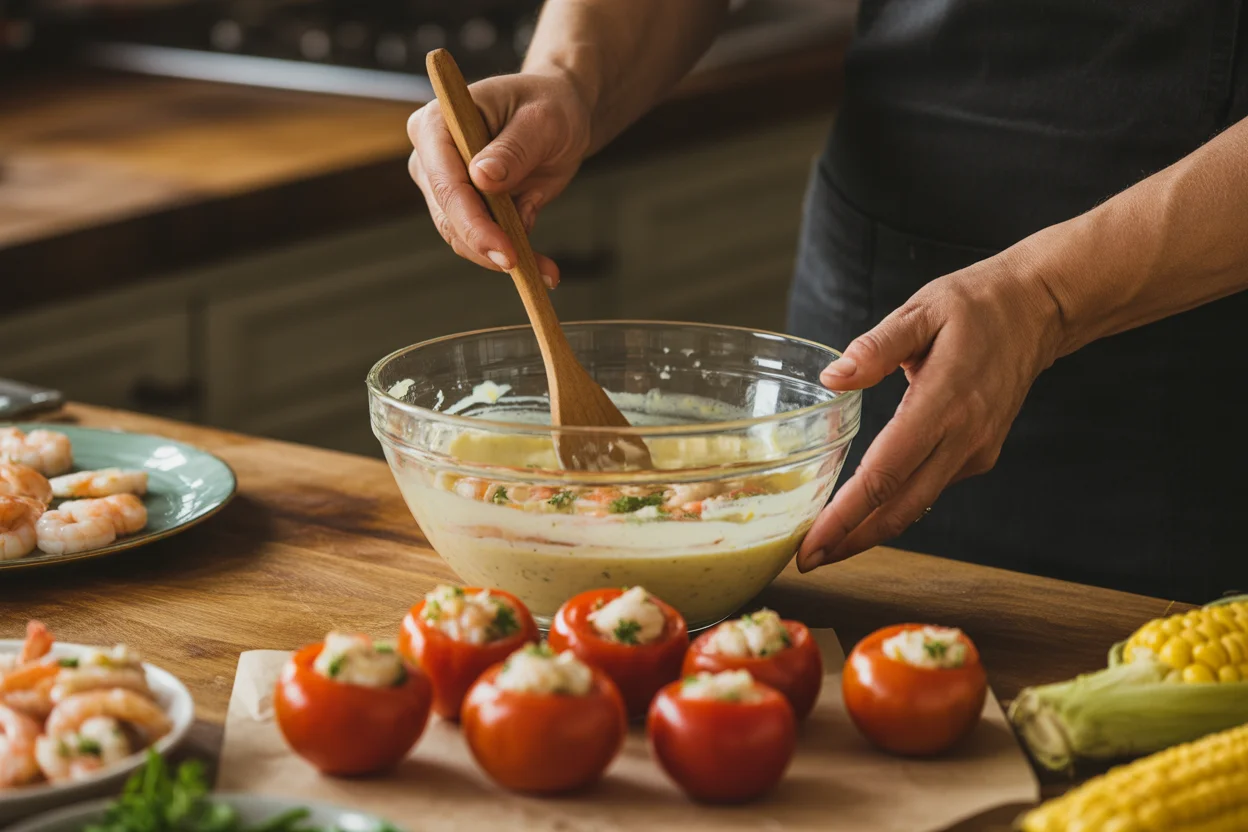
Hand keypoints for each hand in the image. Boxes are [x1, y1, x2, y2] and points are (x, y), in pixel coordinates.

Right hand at [407, 71, 592, 285]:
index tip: (506, 251)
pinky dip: (513, 257)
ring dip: (504, 259)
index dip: (473, 222)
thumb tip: (481, 177)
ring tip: (547, 271)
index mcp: (437, 124)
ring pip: (462, 238)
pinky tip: (544, 268)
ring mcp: (444, 186)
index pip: (445, 183)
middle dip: (488, 247)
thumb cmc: (549, 105)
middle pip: (449, 217)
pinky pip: (482, 242)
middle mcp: (430, 158)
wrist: (560, 114)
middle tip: (529, 269)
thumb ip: (512, 149)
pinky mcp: (465, 208)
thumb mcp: (541, 120)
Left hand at [796, 248, 1063, 571]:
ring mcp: (975, 451)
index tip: (812, 542)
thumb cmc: (975, 306)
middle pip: (900, 508)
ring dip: (870, 531)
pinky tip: (863, 511)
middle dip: (850, 541)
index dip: (846, 515)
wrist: (1038, 310)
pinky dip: (894, 507)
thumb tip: (832, 378)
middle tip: (805, 560)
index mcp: (943, 403)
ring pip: (916, 506)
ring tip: (825, 545)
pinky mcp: (979, 455)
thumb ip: (875, 347)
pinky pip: (929, 489)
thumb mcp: (921, 311)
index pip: (886, 474)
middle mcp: (963, 438)